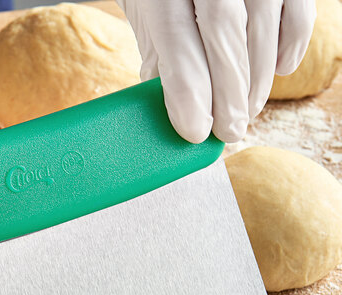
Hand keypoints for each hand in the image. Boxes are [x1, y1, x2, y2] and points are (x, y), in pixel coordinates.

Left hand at [118, 0, 315, 142]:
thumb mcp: (146, 19)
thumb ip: (159, 58)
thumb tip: (178, 114)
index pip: (177, 43)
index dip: (189, 94)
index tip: (196, 132)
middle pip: (225, 36)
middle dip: (228, 94)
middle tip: (229, 132)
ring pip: (262, 27)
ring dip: (257, 80)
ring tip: (245, 112)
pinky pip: (298, 11)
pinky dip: (292, 44)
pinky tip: (280, 70)